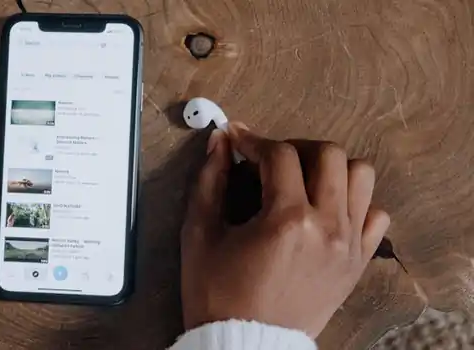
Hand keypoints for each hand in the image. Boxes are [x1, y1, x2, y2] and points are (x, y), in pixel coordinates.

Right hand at [180, 123, 389, 337]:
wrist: (245, 343)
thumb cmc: (217, 294)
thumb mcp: (199, 235)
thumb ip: (209, 181)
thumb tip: (219, 141)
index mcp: (286, 220)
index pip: (279, 154)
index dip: (254, 140)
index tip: (236, 140)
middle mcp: (327, 227)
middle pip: (330, 154)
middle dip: (295, 147)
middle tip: (270, 161)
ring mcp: (349, 246)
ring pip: (362, 177)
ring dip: (331, 169)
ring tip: (303, 182)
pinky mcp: (358, 263)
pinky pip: (376, 216)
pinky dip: (356, 203)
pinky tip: (326, 210)